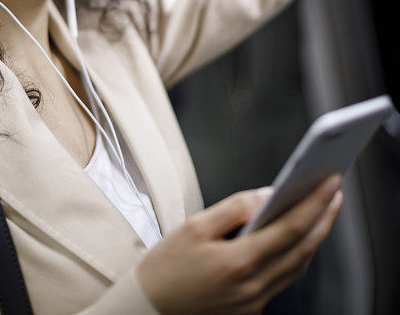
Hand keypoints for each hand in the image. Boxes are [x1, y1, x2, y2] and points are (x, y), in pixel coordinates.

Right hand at [136, 174, 342, 314]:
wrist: (148, 308)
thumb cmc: (166, 267)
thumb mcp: (195, 226)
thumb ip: (234, 207)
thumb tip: (266, 194)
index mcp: (239, 261)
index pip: (290, 228)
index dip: (315, 203)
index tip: (328, 181)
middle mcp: (253, 286)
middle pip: (302, 248)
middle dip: (324, 217)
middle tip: (335, 190)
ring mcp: (254, 300)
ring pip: (298, 266)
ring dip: (315, 236)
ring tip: (322, 209)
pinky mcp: (251, 307)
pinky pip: (285, 278)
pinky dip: (297, 254)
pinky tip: (298, 237)